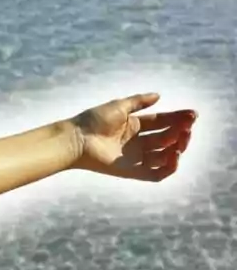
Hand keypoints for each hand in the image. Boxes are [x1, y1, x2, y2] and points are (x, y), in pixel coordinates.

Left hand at [70, 93, 196, 180]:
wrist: (77, 139)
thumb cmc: (93, 121)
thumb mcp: (118, 106)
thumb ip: (138, 101)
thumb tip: (159, 95)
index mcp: (134, 125)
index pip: (162, 122)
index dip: (178, 118)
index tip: (193, 114)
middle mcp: (137, 142)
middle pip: (166, 138)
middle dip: (180, 132)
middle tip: (188, 127)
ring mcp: (135, 157)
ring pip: (164, 156)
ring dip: (177, 148)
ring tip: (182, 139)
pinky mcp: (132, 171)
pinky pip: (156, 174)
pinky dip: (169, 167)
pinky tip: (175, 156)